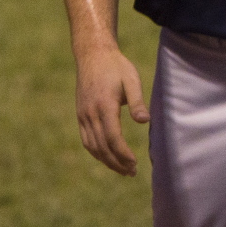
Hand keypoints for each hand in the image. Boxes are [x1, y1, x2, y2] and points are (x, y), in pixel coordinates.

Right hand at [75, 45, 149, 175]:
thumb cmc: (116, 66)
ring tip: (122, 169)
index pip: (113, 138)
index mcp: (104, 105)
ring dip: (107, 161)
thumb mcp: (131, 79)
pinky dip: (96, 152)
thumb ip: (137, 101)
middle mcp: (91, 113)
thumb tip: (144, 121)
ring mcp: (83, 115)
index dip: (123, 154)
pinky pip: (86, 139)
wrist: (93, 54)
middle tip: (132, 172)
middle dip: (117, 162)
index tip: (135, 164)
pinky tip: (107, 157)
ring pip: (93, 146)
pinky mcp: (80, 114)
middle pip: (102, 146)